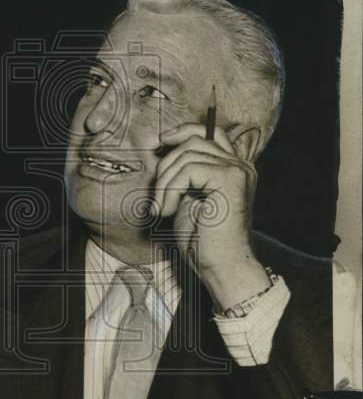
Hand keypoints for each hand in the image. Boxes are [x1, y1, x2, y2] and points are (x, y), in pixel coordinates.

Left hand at [155, 122, 270, 308]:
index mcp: (234, 170)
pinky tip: (166, 210)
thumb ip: (183, 175)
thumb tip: (162, 152)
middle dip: (167, 162)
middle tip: (156, 193)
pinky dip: (169, 189)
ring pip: (188, 154)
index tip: (161, 141)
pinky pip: (188, 169)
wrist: (221, 267)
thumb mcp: (188, 200)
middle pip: (195, 140)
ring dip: (165, 181)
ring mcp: (237, 171)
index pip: (211, 133)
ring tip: (161, 208)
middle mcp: (241, 166)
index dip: (184, 131)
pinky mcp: (229, 179)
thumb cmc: (203, 242)